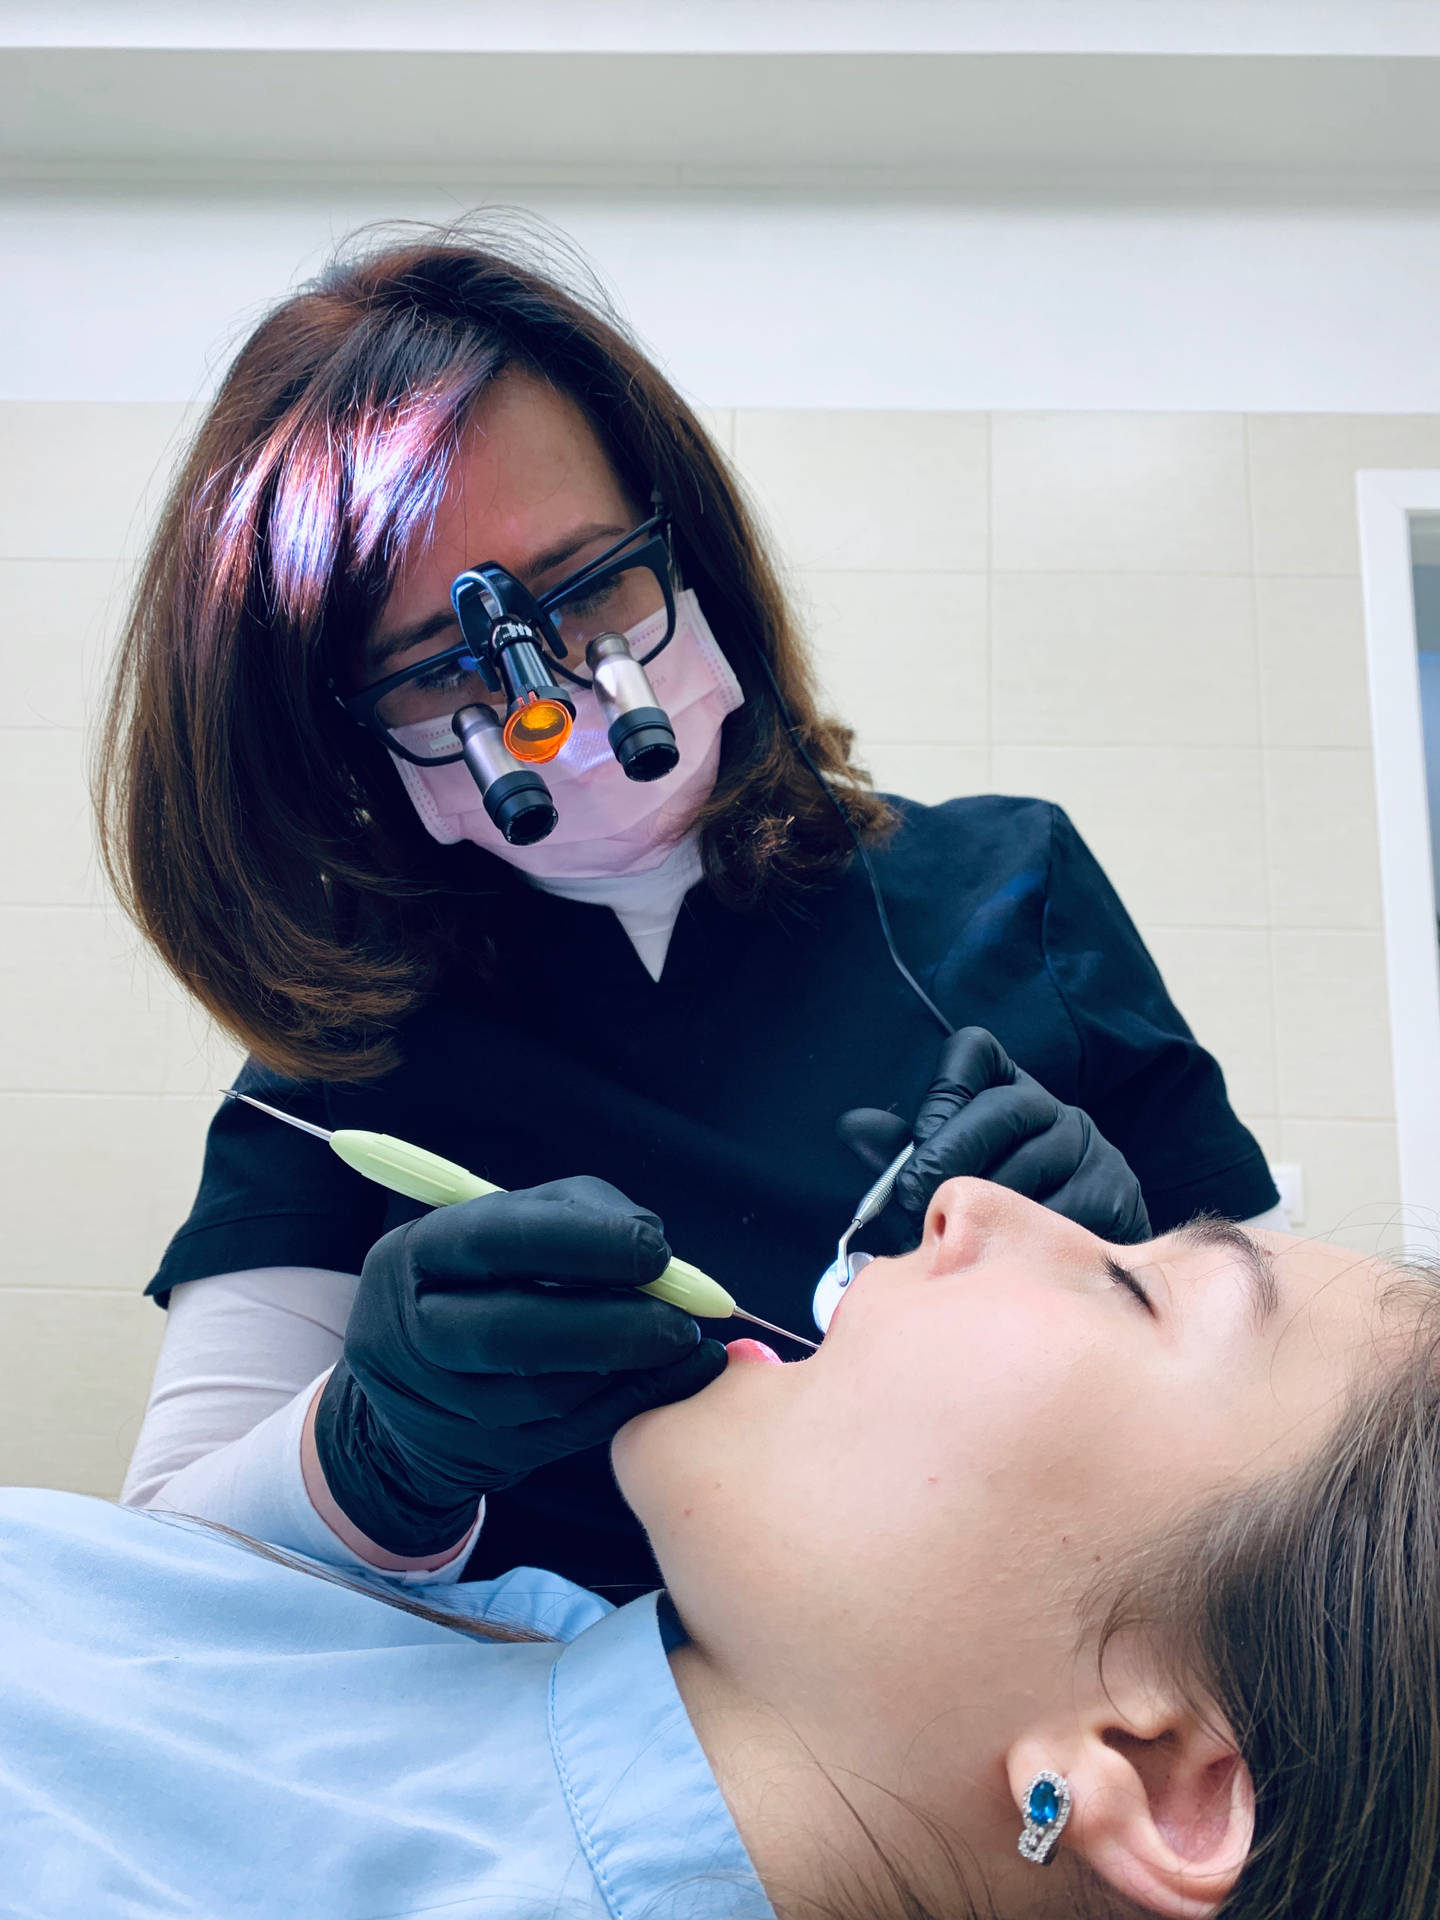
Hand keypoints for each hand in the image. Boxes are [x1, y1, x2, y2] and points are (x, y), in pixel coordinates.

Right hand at [313, 1176, 725, 1554]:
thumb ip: (579, 1212)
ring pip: (542, 1393)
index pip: (494, 1240)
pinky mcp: (482, 1452)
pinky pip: (567, 1432)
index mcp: (417, 1253)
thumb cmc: (487, 1275)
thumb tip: (651, 1238)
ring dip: (627, 1369)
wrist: (420, 1378)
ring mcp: (442, 1402)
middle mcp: (414, 1331)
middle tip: (682, 1320)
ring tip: (682, 1344)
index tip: (656, 1251)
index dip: (582, 1243)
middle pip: (510, 1330)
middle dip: (610, 1324)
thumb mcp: (512, 1222)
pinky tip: (673, 1378)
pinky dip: (628, 1402)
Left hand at [838, 1026, 1149, 1245]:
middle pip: (1004, 1108)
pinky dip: (1028, 1236)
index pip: (974, 1051)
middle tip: (915, 1196)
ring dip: (986, 1203)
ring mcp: (1091, 1148)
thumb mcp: (941, 1175)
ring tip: (954, 1234)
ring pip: (1033, 1164)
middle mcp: (1055, 1109)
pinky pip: (1068, 1211)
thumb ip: (900, 1152)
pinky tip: (1003, 1255)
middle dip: (951, 1153)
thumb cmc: (989, 1217)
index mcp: (1005, 1090)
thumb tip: (852, 1128)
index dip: (943, 1090)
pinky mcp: (1117, 1193)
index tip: (919, 1138)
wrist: (1072, 1270)